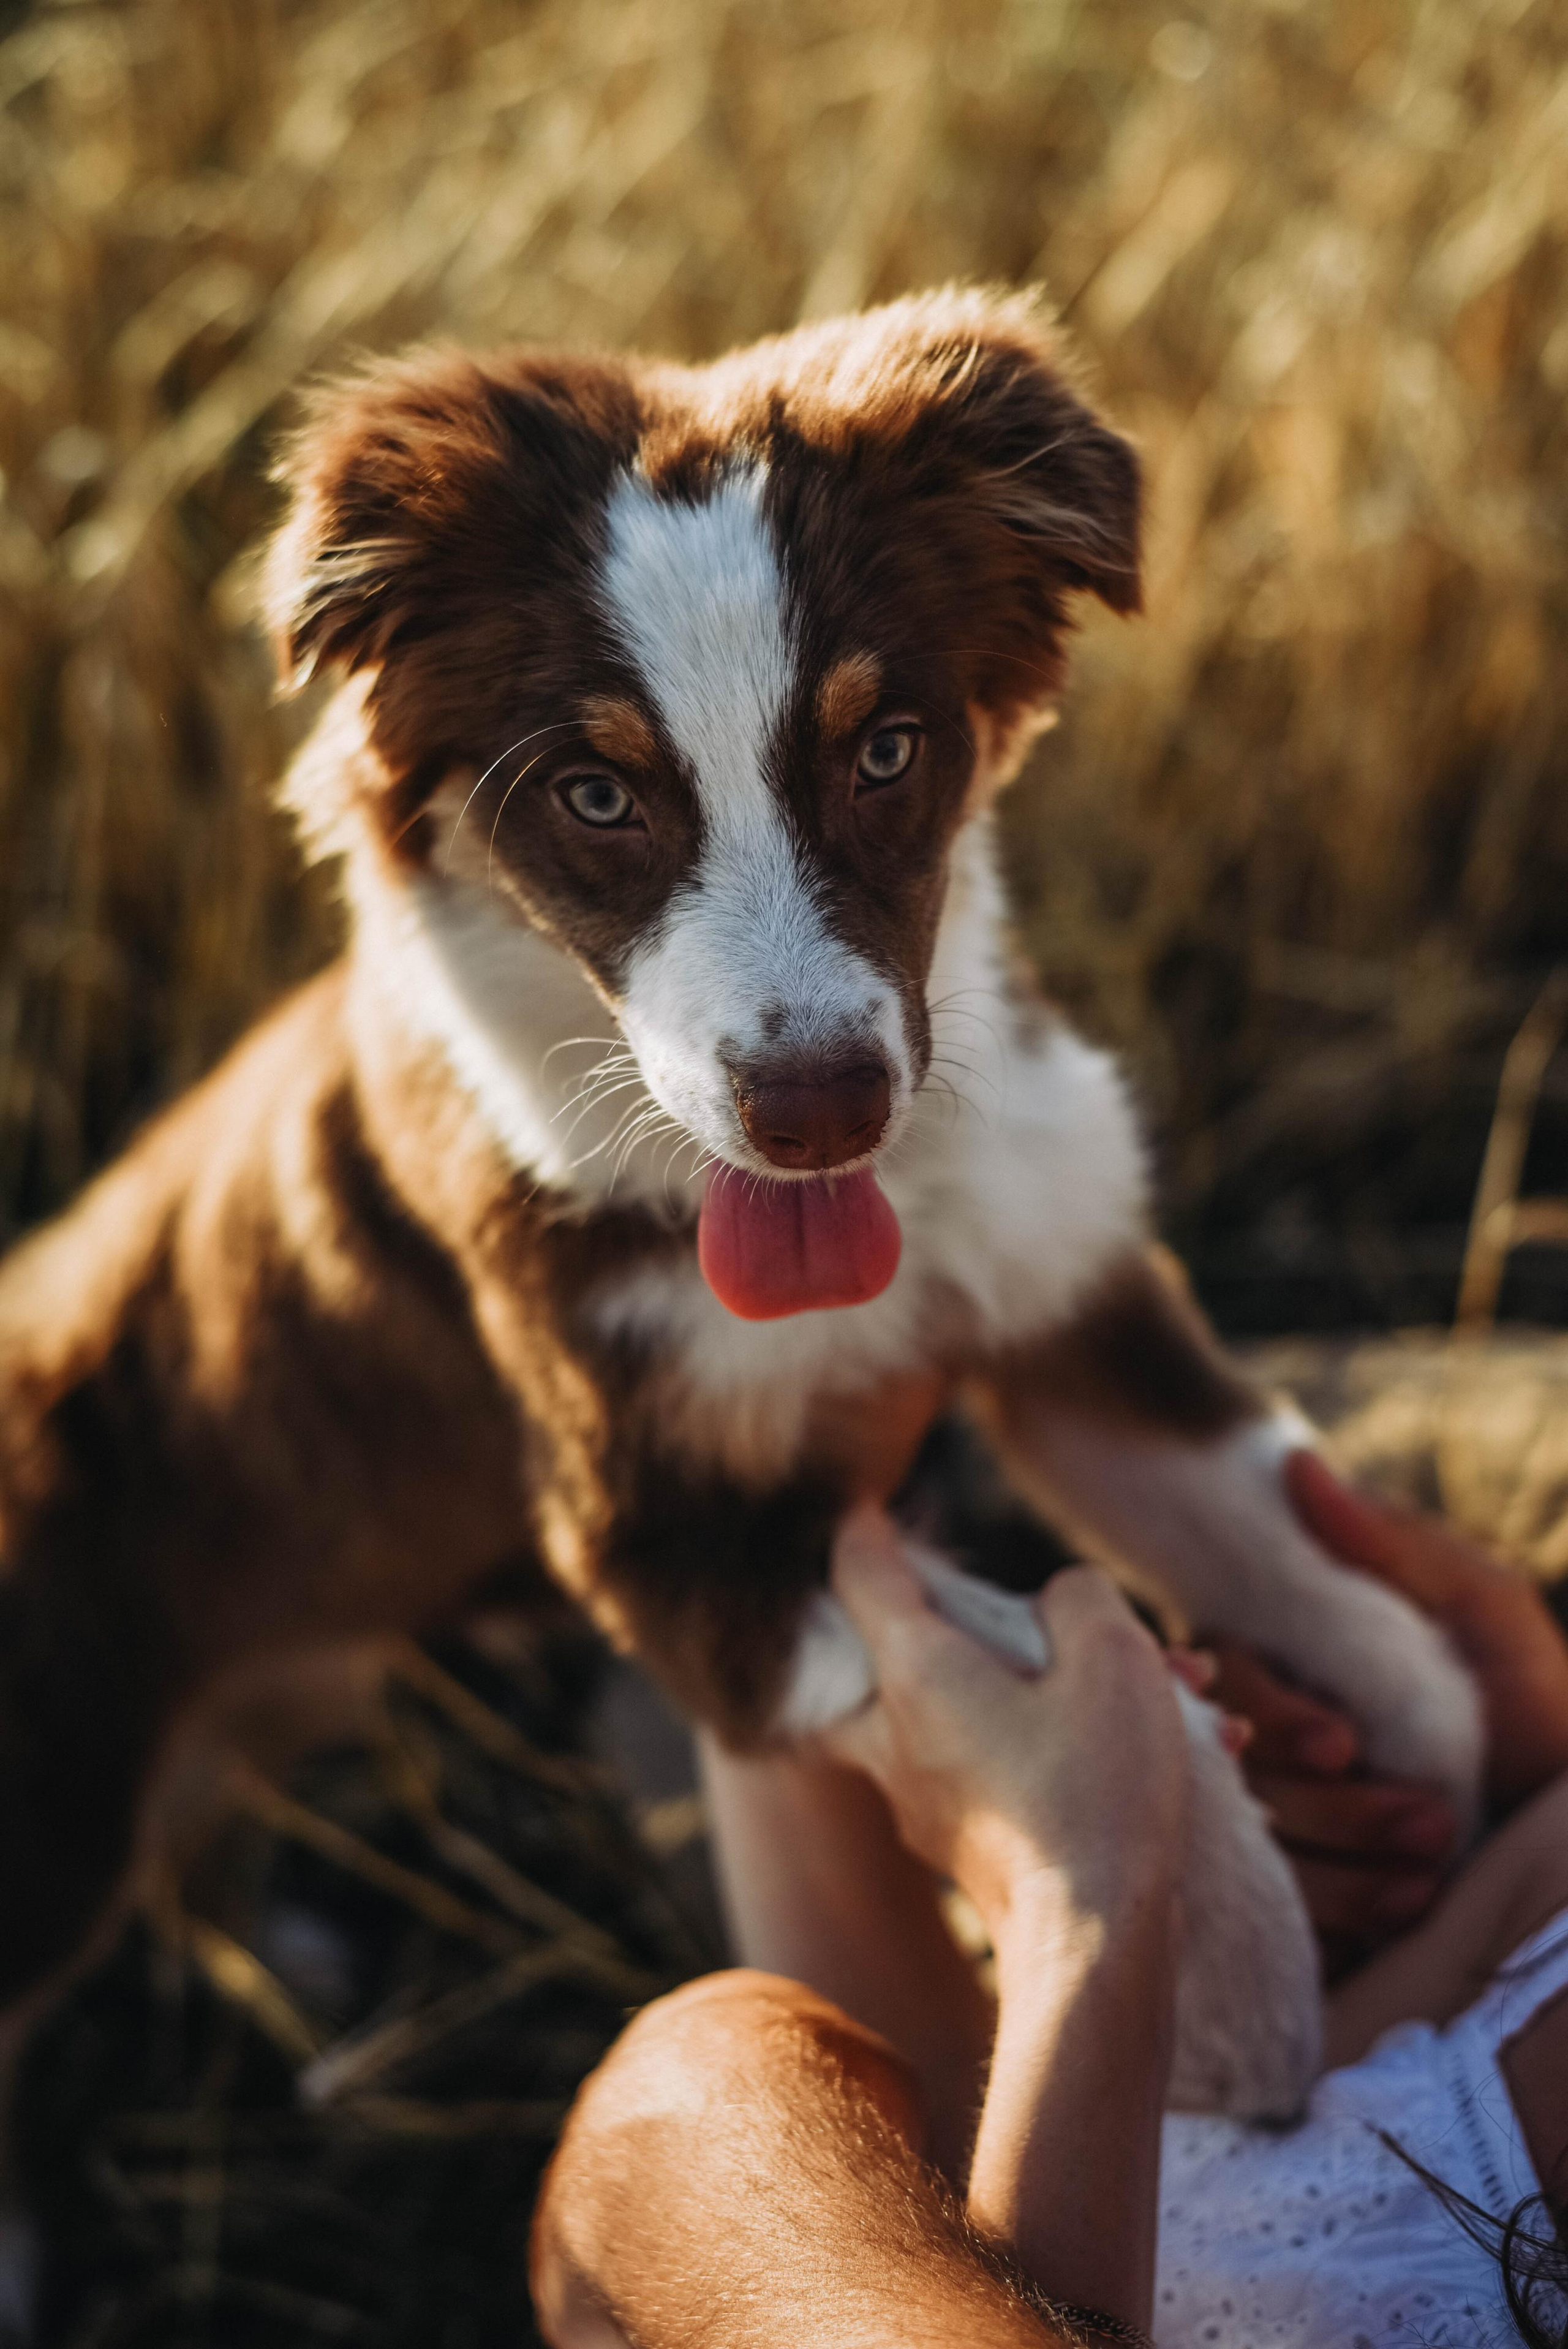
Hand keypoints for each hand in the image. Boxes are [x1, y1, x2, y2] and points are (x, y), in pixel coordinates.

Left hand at [819, 1508, 1188, 1964]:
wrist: (1097, 1949)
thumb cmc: (1096, 1792)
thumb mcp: (1110, 1653)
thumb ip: (1077, 1598)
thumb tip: (1058, 1607)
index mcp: (914, 1673)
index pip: (860, 1572)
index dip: (866, 1528)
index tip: (866, 1506)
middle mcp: (898, 1737)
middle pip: (885, 1658)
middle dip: (944, 1629)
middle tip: (1008, 1618)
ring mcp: (925, 1801)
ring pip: (965, 1717)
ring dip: (1056, 1690)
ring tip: (1176, 1687)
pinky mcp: (967, 1848)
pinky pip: (1003, 1772)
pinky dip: (1068, 1748)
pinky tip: (1174, 1750)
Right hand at [1206, 1451, 1567, 1967]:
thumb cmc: (1541, 1712)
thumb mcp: (1486, 1615)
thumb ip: (1396, 1545)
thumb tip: (1298, 1465)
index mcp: (1297, 1659)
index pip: (1223, 1676)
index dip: (1273, 1714)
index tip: (1341, 1742)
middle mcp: (1270, 1737)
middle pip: (1232, 1766)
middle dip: (1333, 1800)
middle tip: (1432, 1819)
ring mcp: (1281, 1821)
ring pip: (1256, 1838)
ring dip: (1354, 1850)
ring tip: (1442, 1856)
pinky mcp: (1297, 1896)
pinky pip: (1280, 1905)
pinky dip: (1349, 1903)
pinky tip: (1417, 1902)